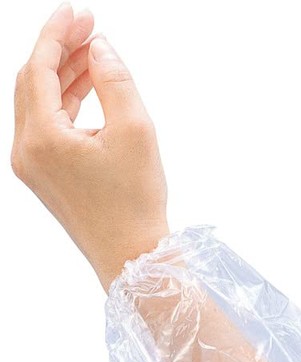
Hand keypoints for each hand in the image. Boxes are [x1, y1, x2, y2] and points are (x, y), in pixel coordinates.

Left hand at [12, 3, 168, 291]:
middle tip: (89, 29)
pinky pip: (46, 129)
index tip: (80, 13)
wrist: (132, 259)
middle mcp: (25, 151)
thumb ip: (116, 81)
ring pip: (38, 105)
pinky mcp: (44, 179)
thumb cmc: (136, 204)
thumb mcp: (135, 132)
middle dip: (59, 52)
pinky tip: (87, 96)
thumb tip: (100, 48)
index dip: (58, 34)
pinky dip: (64, 106)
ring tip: (92, 58)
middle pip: (32, 83)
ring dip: (63, 78)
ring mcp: (31, 167)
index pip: (39, 67)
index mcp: (41, 138)